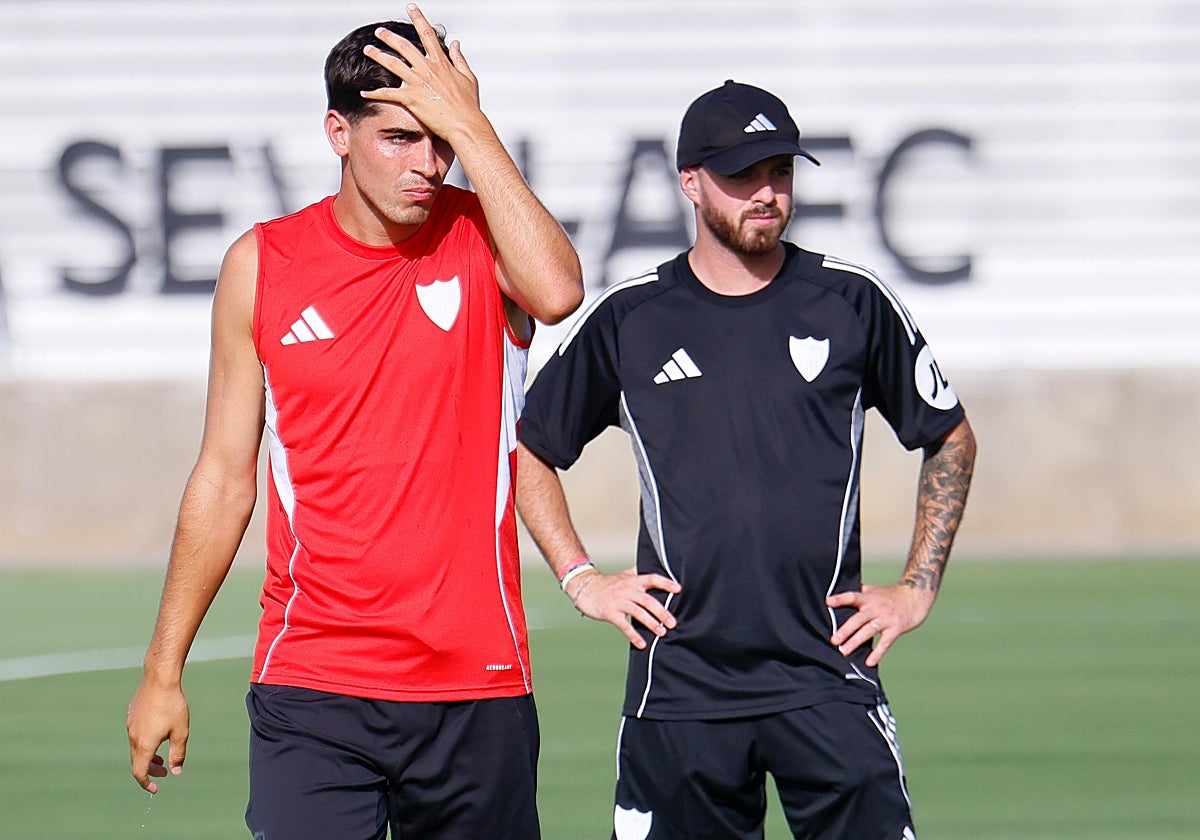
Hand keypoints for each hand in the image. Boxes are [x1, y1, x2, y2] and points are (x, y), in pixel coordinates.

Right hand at [127, 678, 189, 793]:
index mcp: (143, 744)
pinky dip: (144, 743)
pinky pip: (135, 735)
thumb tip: (176, 772)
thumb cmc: (173, 705)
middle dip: (151, 769)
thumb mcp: (181, 732)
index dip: (147, 783)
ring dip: (148, 756)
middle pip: (137, 761)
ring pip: (136, 748)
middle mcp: (133, 737)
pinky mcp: (131, 716)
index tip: (156, 788)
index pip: (139, 772)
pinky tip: (158, 734)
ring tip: (162, 756)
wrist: (159, 679)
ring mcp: (130, 725)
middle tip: (166, 770)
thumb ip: (178, 754)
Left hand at [361, 4, 484, 145]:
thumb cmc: (468, 106)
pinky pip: (388, 93)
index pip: (427, 34)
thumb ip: (460, 58)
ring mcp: (418, 82)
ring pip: (393, 64)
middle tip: (379, 32)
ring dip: (378, 55)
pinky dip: (374, 92)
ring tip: (368, 50)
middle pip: (404, 46)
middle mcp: (428, 69)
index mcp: (441, 63)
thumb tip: (456, 43)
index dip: (418, 18)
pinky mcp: (411, 98)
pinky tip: (364, 91)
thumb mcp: (469, 78)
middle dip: (389, 37)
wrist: (465, 124)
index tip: (411, 7)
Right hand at [567, 567, 680, 649]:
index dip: (665, 583)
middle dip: (661, 612)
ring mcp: (619, 601)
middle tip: (673, 623)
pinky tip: (642, 643)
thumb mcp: (624, 575)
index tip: (678, 589)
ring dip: (651, 623)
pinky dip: (633, 635)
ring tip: (661, 633)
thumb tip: (657, 569)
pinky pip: (624, 625)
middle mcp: (627, 590)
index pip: (652, 579)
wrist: (585, 588)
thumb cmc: (608, 583)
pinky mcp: (610, 612)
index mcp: (633, 580)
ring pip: (638, 612)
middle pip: (647, 600)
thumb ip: (639, 575)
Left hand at [825, 583, 936, 666]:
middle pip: (859, 618)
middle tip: (834, 640)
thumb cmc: (890, 595)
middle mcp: (876, 607)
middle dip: (846, 630)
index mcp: (868, 597)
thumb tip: (835, 594)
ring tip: (844, 651)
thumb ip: (858, 592)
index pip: (852, 596)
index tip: (828, 602)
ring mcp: (886, 618)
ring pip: (869, 631)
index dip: (840, 599)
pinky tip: (869, 662)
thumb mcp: (873, 590)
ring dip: (856, 641)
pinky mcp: (896, 628)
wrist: (916, 597)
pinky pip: (886, 642)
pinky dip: (878, 653)